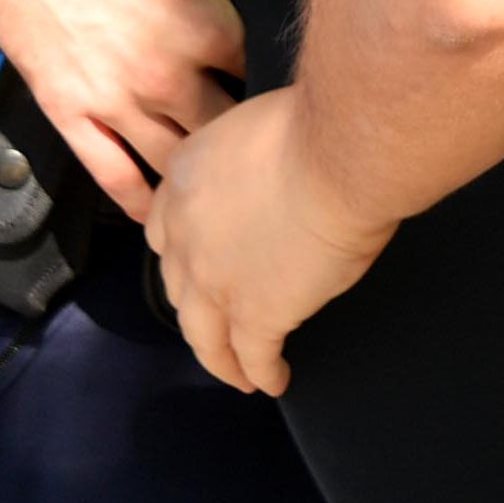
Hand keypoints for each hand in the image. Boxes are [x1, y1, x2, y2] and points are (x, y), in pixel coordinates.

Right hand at [0, 0, 311, 221]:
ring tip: (226, 188)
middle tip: (262, 145)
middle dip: (244, 135)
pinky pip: (110, 174)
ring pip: (173, 162)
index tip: (279, 78)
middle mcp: (164, 77)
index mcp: (205, 28)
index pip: (258, 71)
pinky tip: (161, 217)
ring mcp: (113, 102)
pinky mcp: (67, 113)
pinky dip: (140, 200)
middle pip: (224, 128)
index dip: (270, 72)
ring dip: (201, 174)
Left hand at [149, 85, 393, 394]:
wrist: (340, 152)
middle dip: (195, 308)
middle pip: (178, 288)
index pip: (163, 229)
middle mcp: (185, 238)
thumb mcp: (257, 121)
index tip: (194, 263)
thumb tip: (269, 159)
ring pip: (205, 336)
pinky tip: (274, 381)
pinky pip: (253, 356)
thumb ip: (246, 152)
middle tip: (215, 323)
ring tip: (238, 373)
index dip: (180, 252)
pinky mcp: (257, 315)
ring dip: (220, 359)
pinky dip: (261, 373)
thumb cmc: (317, 122)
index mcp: (184, 182)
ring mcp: (215, 283)